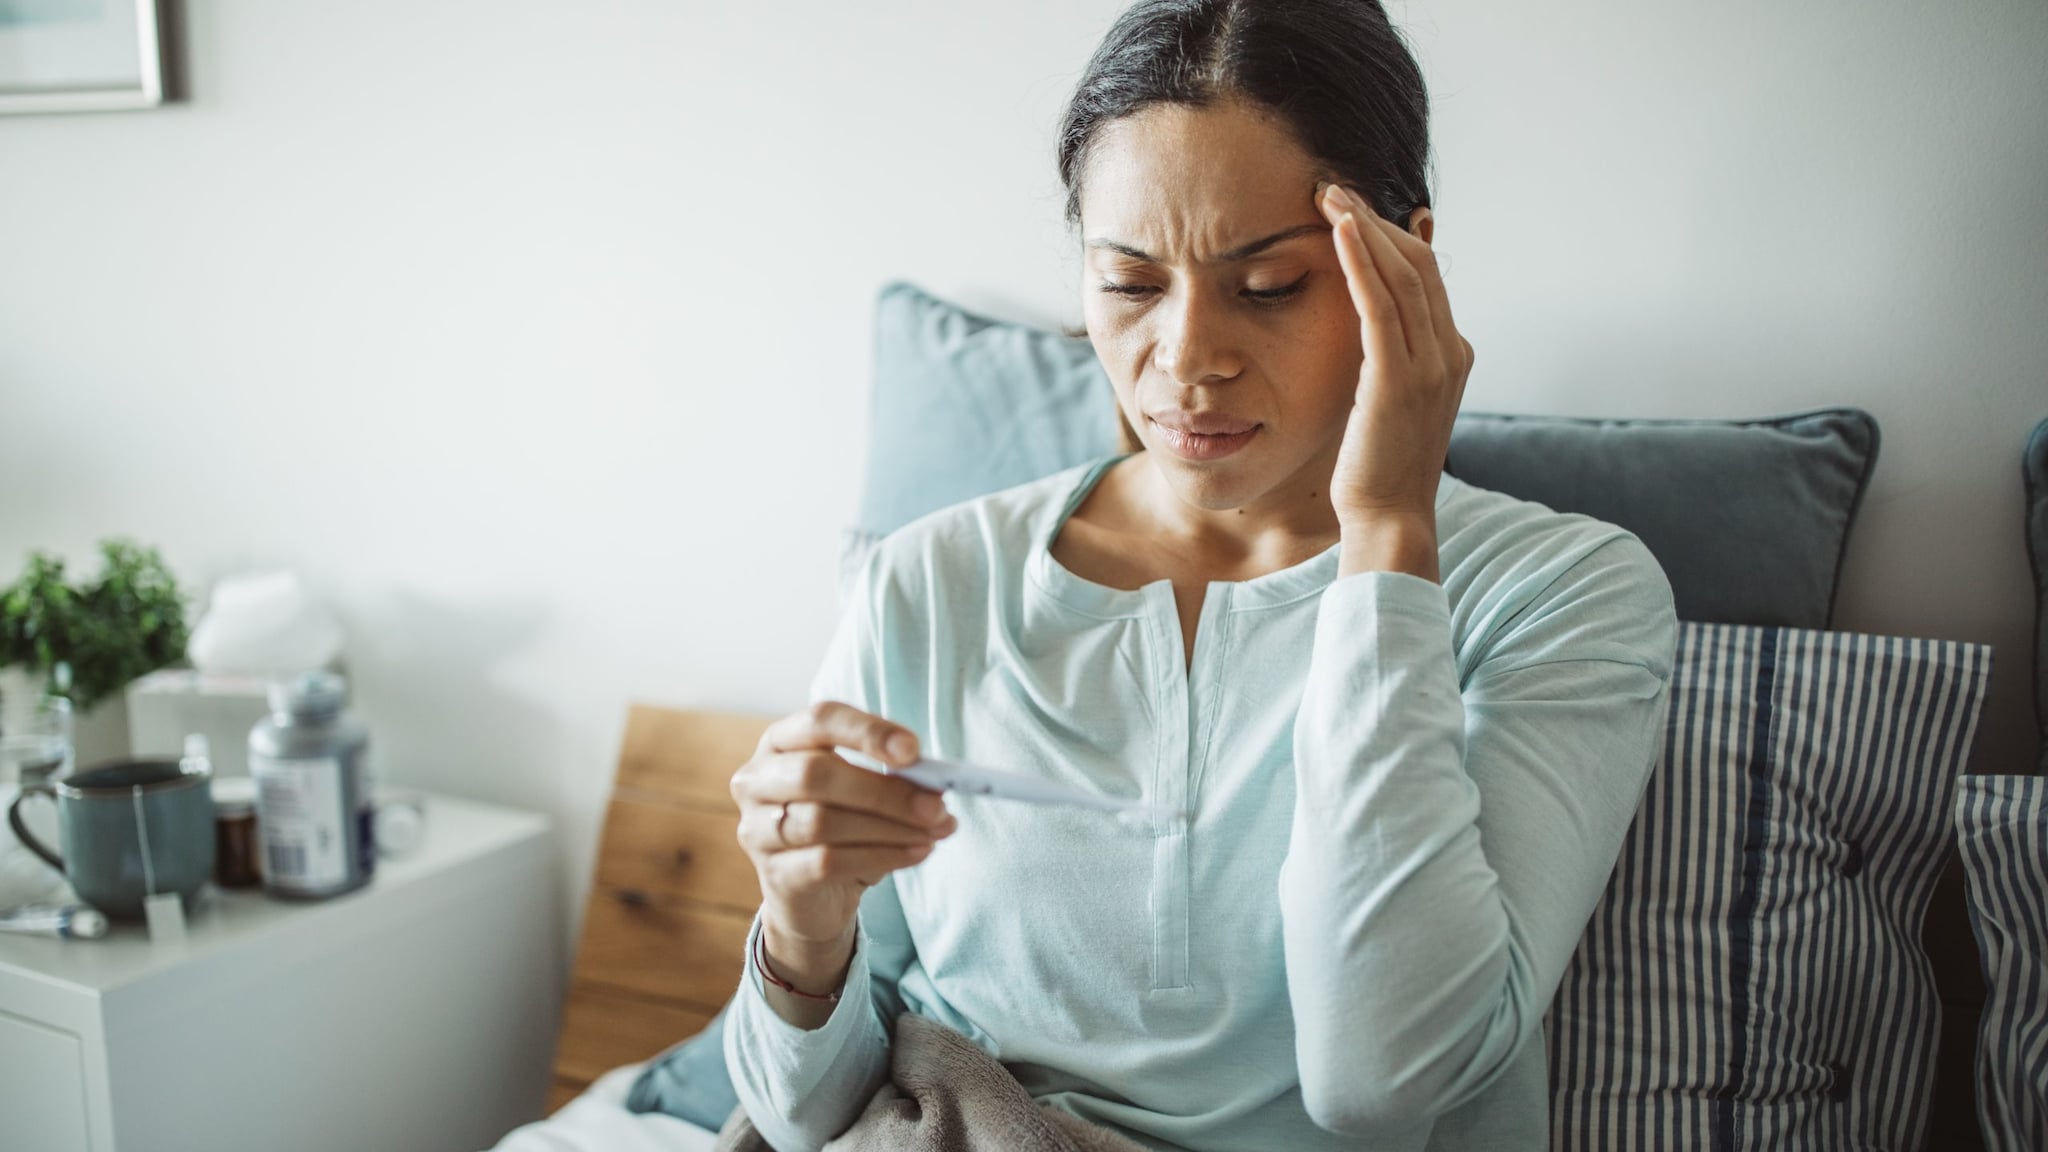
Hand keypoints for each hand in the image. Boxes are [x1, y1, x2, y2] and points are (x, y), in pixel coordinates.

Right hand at [730, 701, 955, 992]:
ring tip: (934, 832)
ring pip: (823, 821)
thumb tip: (935, 784)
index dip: (867, 732)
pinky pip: (828, 862)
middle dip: (883, 790)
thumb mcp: (865, 791)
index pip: (820, 720)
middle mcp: (758, 779)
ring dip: (889, 827)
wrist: (815, 896)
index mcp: (782, 741)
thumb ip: (893, 777)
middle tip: (936, 805)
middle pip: (816, 773)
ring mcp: (758, 829)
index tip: (913, 751)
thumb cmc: (843, 826)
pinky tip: (916, 853)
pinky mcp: (775, 875)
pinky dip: (881, 856)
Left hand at [1316, 182, 1473, 536]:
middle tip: (1332, 187)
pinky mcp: (1399, 379)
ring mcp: (1431, 365)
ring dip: (1363, 228)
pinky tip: (1339, 230)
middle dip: (1374, 220)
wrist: (1389, 518)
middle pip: (1418, 263)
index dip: (1388, 236)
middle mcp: (1450, 352)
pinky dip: (1362, 263)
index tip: (1349, 210)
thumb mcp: (1387, 402)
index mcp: (1451, 354)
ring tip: (1328, 194)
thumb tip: (1364, 329)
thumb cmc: (1377, 466)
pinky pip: (1382, 305)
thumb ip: (1386, 360)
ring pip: (1402, 275)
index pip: (1425, 275)